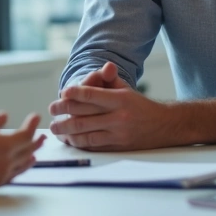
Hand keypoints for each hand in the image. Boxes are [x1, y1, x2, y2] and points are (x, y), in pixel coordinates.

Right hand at [0, 112, 44, 197]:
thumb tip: (5, 117)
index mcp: (2, 146)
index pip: (26, 135)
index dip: (32, 125)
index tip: (35, 116)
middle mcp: (4, 163)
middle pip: (27, 151)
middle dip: (36, 140)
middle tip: (42, 135)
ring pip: (22, 165)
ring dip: (30, 155)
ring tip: (36, 150)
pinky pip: (12, 176)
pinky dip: (19, 168)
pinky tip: (19, 165)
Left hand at [48, 63, 215, 150]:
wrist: (164, 126)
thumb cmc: (140, 105)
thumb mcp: (126, 89)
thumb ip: (110, 79)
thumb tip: (100, 68)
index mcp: (120, 99)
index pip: (92, 95)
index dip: (74, 94)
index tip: (62, 93)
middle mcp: (119, 117)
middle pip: (84, 116)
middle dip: (64, 114)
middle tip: (51, 112)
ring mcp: (117, 134)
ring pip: (85, 133)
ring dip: (66, 131)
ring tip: (55, 128)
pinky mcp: (117, 147)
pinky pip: (93, 145)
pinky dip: (78, 142)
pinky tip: (69, 138)